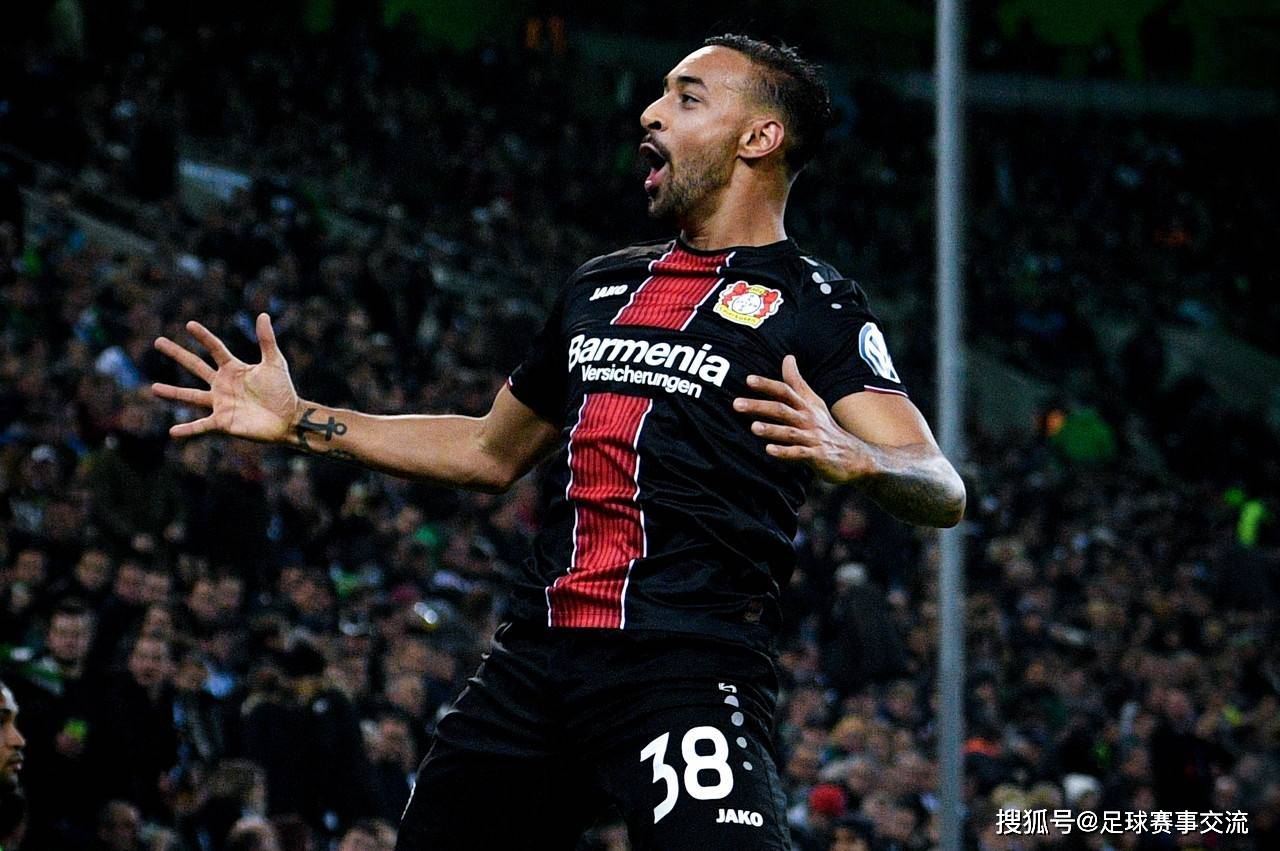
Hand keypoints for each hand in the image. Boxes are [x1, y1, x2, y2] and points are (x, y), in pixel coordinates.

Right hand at [152, 314, 299, 442]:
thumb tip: (263, 314)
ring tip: (153, 388)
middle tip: (158, 341)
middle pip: (195, 366)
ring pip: (191, 396)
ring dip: (172, 393)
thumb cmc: (283, 391)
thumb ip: (267, 341)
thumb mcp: (275, 363)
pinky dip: (188, 429)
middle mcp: (223, 384)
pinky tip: (172, 431)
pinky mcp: (223, 421)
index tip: (189, 324)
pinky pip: (201, 426)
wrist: (289, 419)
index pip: (215, 349)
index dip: (203, 337)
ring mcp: (221, 403)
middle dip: (177, 354)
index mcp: (234, 369)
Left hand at [733, 354, 876, 483]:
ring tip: (753, 427)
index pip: (785, 390)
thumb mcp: (813, 402)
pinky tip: (769, 450)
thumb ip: (797, 382)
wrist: (855, 455)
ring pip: (789, 432)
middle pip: (782, 409)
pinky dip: (784, 452)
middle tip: (736, 404)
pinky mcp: (817, 456)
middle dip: (759, 406)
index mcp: (806, 405)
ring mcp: (812, 437)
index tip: (748, 379)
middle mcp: (808, 419)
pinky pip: (799, 453)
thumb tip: (788, 357)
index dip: (767, 384)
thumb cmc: (826, 426)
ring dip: (772, 429)